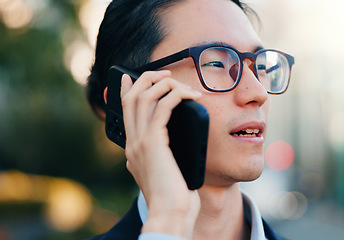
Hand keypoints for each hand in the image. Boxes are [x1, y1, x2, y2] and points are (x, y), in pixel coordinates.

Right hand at [120, 70, 200, 237]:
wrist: (171, 213)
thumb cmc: (173, 197)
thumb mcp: (163, 172)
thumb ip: (159, 158)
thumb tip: (168, 148)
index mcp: (133, 148)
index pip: (124, 110)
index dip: (126, 89)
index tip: (130, 75)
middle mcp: (132, 142)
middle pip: (132, 97)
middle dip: (148, 79)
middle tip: (166, 73)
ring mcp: (140, 142)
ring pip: (145, 97)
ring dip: (165, 84)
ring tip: (185, 86)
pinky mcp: (153, 143)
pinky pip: (163, 107)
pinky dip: (176, 96)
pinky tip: (191, 96)